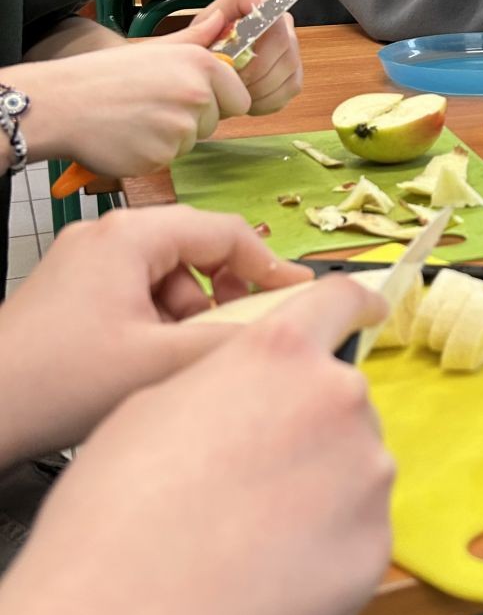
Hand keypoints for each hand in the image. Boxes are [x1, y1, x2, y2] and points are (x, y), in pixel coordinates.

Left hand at [0, 206, 313, 461]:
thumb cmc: (51, 383)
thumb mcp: (160, 364)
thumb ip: (232, 342)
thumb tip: (288, 332)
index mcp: (129, 236)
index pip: (225, 232)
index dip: (271, 266)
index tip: (299, 295)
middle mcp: (105, 237)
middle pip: (197, 251)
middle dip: (226, 295)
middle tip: (242, 335)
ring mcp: (85, 264)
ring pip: (168, 277)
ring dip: (190, 315)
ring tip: (185, 361)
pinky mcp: (73, 293)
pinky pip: (138, 296)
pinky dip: (158, 325)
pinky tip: (153, 366)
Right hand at [0, 276, 391, 614]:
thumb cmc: (118, 512)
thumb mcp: (155, 406)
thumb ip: (227, 383)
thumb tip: (248, 398)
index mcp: (281, 353)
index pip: (340, 300)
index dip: (354, 304)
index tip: (369, 312)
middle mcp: (339, 399)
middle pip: (340, 400)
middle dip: (307, 430)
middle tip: (248, 479)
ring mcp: (367, 475)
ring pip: (354, 469)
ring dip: (319, 491)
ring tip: (248, 538)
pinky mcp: (375, 546)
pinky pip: (357, 536)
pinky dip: (324, 552)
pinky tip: (267, 577)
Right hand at [17, 39, 250, 176]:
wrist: (61, 102)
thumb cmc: (106, 75)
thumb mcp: (155, 49)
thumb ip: (195, 39)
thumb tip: (221, 22)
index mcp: (201, 64)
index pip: (240, 99)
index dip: (217, 102)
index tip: (187, 98)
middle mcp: (197, 95)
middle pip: (213, 123)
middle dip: (189, 121)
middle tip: (150, 106)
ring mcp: (180, 128)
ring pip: (190, 143)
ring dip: (167, 138)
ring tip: (135, 120)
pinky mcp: (161, 156)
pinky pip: (167, 161)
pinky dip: (149, 155)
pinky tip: (126, 138)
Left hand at [168, 0, 302, 114]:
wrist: (207, 81)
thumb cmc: (200, 57)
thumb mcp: (190, 41)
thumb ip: (201, 28)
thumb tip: (220, 18)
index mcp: (253, 3)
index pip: (265, 5)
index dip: (253, 29)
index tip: (232, 52)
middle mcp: (279, 20)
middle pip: (281, 39)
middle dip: (255, 68)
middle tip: (232, 83)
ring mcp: (291, 48)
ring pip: (287, 66)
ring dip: (259, 86)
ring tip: (236, 94)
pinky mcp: (295, 75)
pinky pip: (289, 88)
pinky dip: (266, 100)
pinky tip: (248, 101)